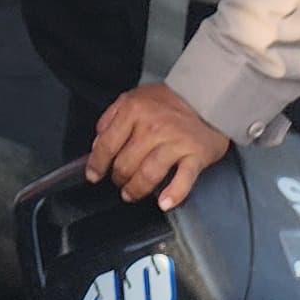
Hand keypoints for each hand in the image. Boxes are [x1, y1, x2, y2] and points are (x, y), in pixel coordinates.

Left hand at [88, 83, 230, 210]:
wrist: (206, 96)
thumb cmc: (167, 100)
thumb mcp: (132, 98)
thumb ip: (110, 118)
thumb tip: (96, 143)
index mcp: (133, 111)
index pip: (107, 144)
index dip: (97, 164)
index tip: (93, 175)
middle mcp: (152, 127)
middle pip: (126, 163)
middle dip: (119, 178)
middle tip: (119, 183)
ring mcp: (175, 142)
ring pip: (148, 174)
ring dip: (137, 189)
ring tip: (132, 194)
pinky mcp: (196, 155)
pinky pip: (183, 180)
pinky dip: (173, 194)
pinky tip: (164, 203)